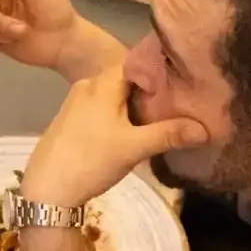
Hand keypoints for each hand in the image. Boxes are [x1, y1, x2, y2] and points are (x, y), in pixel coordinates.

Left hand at [22, 68, 208, 206]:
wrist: (45, 188)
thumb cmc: (90, 160)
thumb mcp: (134, 147)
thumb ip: (169, 134)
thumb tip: (206, 128)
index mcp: (103, 82)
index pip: (138, 62)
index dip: (161, 69)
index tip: (185, 79)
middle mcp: (88, 85)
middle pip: (127, 79)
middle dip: (152, 91)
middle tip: (181, 102)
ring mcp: (76, 102)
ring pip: (114, 95)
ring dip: (135, 105)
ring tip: (163, 117)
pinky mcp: (71, 120)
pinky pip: (102, 108)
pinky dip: (120, 114)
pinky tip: (133, 131)